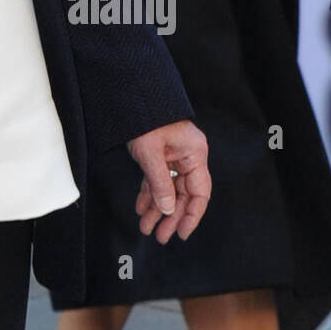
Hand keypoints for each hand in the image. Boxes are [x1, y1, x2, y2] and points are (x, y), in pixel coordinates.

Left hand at [127, 119, 210, 243]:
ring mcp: (173, 155)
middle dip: (170, 216)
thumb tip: (166, 210)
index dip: (192, 216)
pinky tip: (141, 208)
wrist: (131, 93)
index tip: (182, 233)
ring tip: (146, 227)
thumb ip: (160, 184)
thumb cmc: (145, 116)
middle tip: (160, 235)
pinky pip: (157, 179)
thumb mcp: (151, 153)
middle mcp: (187, 156)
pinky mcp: (160, 153)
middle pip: (183, 194)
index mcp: (195, 154)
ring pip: (168, 189)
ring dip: (157, 208)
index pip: (200, 193)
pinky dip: (149, 193)